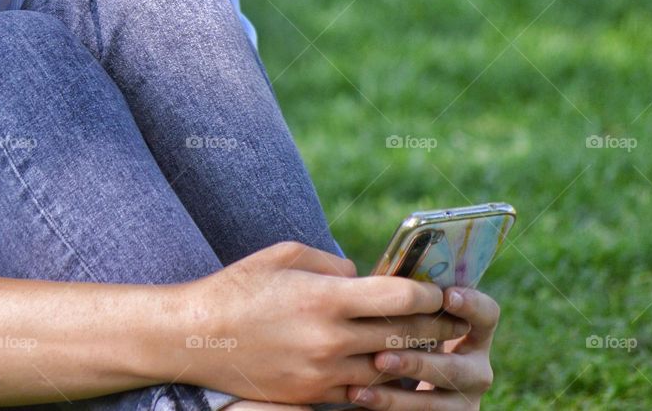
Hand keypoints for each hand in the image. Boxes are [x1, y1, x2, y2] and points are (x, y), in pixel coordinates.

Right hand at [178, 241, 470, 405]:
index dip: (428, 292)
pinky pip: (362, 394)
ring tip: (432, 348)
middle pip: (402, 336)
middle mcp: (331, 339)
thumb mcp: (286, 255)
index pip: (398, 296)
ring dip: (414, 359)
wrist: (197, 337)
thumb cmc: (242, 285)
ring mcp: (323, 373)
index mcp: (327, 298)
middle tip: (454, 319)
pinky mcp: (312, 396)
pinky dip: (383, 384)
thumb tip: (363, 276)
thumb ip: (333, 264)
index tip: (440, 288)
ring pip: (388, 371)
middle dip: (433, 327)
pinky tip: (394, 373)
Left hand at [347, 286, 499, 408]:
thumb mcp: (413, 318)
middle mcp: (476, 370)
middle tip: (381, 355)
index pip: (487, 315)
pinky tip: (359, 395)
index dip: (473, 304)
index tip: (447, 295)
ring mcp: (464, 401)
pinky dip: (386, 405)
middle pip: (457, 368)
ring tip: (364, 381)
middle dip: (417, 363)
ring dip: (397, 394)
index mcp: (474, 334)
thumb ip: (404, 300)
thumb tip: (358, 270)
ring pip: (435, 402)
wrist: (404, 380)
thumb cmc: (403, 332)